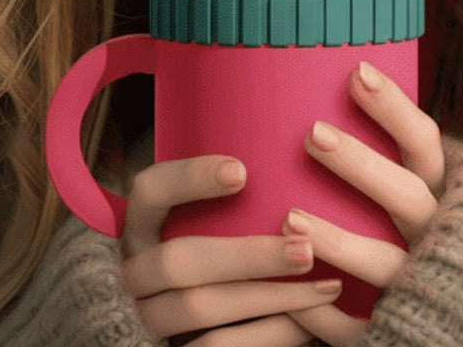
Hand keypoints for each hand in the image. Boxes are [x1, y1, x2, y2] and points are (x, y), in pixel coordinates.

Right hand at [118, 152, 342, 344]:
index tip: (242, 171)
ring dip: (270, 297)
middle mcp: (136, 269)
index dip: (189, 179)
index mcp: (142, 223)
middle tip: (306, 249)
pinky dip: (269, 334)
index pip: (150, 190)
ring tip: (326, 284)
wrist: (196, 321)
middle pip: (179, 261)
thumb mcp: (210, 215)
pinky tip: (309, 321)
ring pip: (201, 310)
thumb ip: (239, 193)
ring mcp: (149, 316)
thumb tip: (312, 135)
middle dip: (248, 256)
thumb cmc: (222, 248)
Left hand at [284, 60, 445, 346]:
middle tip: (312, 133)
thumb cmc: (451, 241)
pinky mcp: (410, 331)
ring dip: (337, 241)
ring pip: (386, 263)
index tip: (357, 72)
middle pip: (407, 197)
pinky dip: (326, 316)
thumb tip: (347, 88)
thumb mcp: (440, 191)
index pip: (425, 143)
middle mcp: (443, 236)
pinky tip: (290, 298)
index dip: (394, 107)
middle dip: (361, 164)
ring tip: (289, 219)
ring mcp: (428, 285)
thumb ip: (407, 159)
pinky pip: (363, 328)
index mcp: (451, 194)